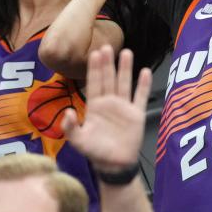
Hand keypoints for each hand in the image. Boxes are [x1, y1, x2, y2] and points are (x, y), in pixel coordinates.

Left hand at [63, 45, 151, 173]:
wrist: (115, 165)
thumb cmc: (95, 151)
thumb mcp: (78, 141)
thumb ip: (70, 128)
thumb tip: (66, 112)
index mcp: (95, 106)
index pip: (94, 83)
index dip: (94, 69)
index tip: (94, 53)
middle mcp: (109, 102)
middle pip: (109, 79)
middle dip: (108, 63)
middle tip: (107, 46)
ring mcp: (124, 107)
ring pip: (124, 83)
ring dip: (125, 69)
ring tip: (126, 52)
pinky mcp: (137, 114)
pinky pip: (140, 96)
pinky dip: (143, 85)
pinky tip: (145, 72)